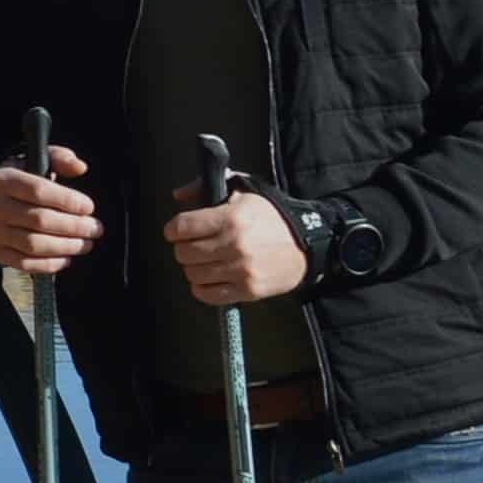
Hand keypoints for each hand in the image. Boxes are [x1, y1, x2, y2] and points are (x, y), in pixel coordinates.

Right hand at [0, 146, 99, 275]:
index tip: (89, 207)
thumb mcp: (32, 163)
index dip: (68, 200)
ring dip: (66, 246)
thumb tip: (80, 167)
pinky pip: (25, 263)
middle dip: (74, 226)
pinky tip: (67, 257)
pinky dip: (50, 264)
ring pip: (34, 244)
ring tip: (86, 243)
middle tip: (95, 228)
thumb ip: (58, 159)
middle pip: (40, 220)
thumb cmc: (18, 183)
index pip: (38, 191)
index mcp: (4, 181)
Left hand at [163, 184, 307, 309]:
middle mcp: (234, 245)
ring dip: (193, 268)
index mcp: (230, 218)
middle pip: (183, 253)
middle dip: (183, 248)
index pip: (182, 227)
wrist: (309, 244)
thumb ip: (206, 187)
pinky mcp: (249, 290)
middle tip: (192, 245)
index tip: (176, 231)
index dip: (173, 229)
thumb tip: (178, 195)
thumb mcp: (243, 191)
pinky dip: (202, 288)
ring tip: (204, 261)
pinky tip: (210, 278)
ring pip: (193, 274)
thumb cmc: (273, 215)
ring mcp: (241, 270)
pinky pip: (208, 295)